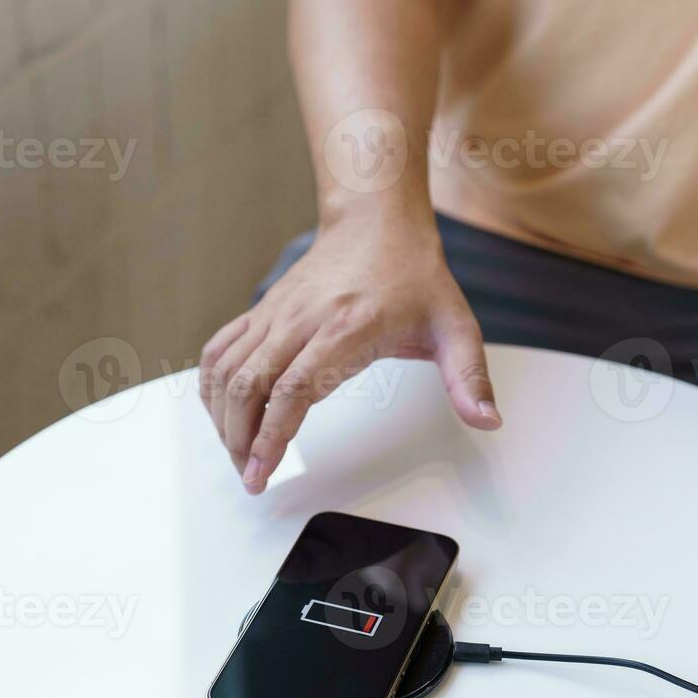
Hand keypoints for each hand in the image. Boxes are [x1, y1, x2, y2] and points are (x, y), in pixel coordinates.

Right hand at [199, 218, 501, 494]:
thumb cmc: (413, 275)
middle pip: (247, 387)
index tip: (261, 472)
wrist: (377, 221)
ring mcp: (275, 315)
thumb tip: (487, 419)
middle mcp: (300, 321)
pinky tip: (220, 414)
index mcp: (345, 329)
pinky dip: (210, 386)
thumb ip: (469, 377)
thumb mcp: (455, 326)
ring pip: (226, 371)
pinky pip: (219, 350)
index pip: (292, 390)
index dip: (270, 437)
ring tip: (238, 455)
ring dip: (222, 419)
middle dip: (240, 440)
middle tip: (250, 476)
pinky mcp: (261, 312)